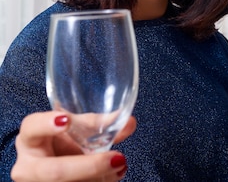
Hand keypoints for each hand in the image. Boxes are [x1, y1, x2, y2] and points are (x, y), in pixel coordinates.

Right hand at [11, 111, 135, 181]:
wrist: (49, 162)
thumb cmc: (60, 142)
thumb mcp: (74, 130)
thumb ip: (98, 124)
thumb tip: (130, 122)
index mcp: (30, 139)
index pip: (32, 127)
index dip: (46, 124)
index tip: (66, 120)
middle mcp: (28, 166)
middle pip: (54, 171)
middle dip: (88, 167)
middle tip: (116, 159)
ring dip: (97, 179)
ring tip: (119, 167)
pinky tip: (111, 177)